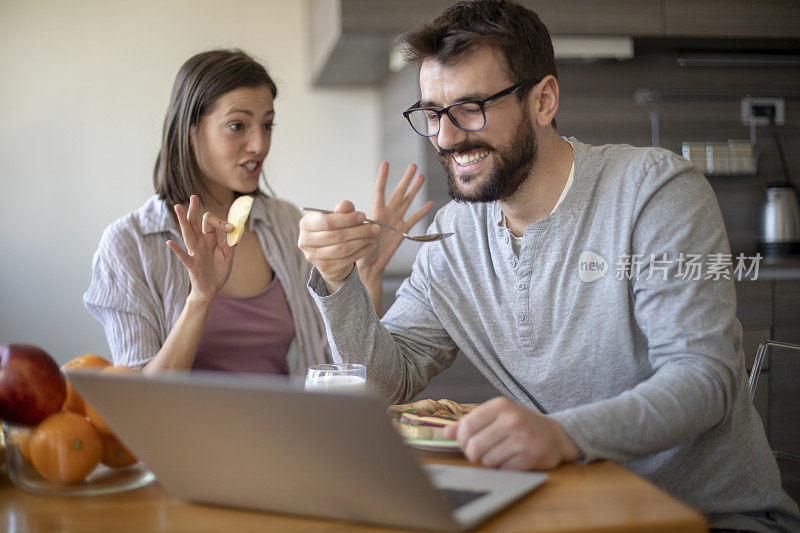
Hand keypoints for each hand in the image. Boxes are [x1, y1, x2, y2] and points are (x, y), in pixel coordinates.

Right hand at [166, 195, 235, 304]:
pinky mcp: (192, 265)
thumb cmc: (218, 272)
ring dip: (183, 221)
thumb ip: (230, 244)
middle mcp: (199, 244)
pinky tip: (169, 242)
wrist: (212, 290)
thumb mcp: (228, 256)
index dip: (221, 222)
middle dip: (194, 210)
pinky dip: (177, 250)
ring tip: (178, 207)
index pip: (210, 223)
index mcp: (208, 240)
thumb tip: (236, 231)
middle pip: (194, 223)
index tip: (231, 227)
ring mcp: (194, 253)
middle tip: (193, 196)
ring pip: (187, 234)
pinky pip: (183, 256)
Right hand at [298, 201, 378, 293]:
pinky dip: (362, 252)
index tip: (363, 216)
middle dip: (359, 231)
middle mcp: (305, 241)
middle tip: (374, 227)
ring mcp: (313, 256)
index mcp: (306, 224)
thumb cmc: (333, 231)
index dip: (347, 219)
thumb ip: (342, 210)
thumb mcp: (337, 217)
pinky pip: (347, 259)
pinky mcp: (324, 268)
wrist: (329, 254)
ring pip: (343, 249)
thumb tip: (346, 206)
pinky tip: (371, 245)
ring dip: (362, 241)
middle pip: (336, 236)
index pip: (327, 222)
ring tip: (373, 235)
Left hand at [356, 162, 433, 279]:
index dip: (383, 177)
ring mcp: (396, 221)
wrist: (369, 264)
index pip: (380, 191)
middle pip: (399, 192)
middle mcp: (388, 213)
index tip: (386, 164)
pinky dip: (422, 211)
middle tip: (413, 165)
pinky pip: (414, 218)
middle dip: (406, 179)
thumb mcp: (358, 235)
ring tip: (421, 176)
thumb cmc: (360, 250)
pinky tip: (430, 202)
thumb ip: (362, 226)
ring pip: (408, 201)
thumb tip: (368, 221)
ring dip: (414, 189)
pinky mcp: (403, 230)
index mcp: (376, 212)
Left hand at [444, 397, 581, 469]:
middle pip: (474, 446)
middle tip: (480, 454)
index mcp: (500, 405)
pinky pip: (504, 469)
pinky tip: (512, 460)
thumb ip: (471, 422)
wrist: (555, 435)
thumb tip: (446, 431)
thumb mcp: (496, 416)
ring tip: (500, 454)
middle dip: (473, 455)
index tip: (466, 443)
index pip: (466, 426)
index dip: (461, 440)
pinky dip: (504, 468)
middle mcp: (511, 419)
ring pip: (488, 460)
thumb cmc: (520, 425)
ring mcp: (523, 437)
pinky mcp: (532, 455)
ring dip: (490, 462)